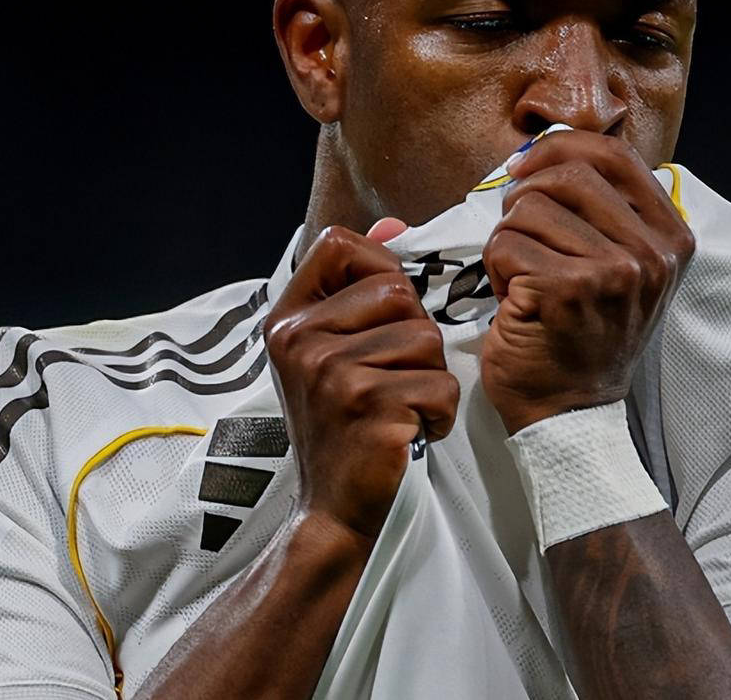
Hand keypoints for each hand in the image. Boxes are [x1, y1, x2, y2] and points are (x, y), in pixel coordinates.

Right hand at [266, 224, 459, 540]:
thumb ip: (361, 283)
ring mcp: (332, 373)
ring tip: (398, 410)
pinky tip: (409, 433)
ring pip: (426, 339)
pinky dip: (440, 413)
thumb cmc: (343, 426)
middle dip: (414, 336)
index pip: (338, 244)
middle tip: (391, 380)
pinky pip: (441, 384)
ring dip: (429, 379)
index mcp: (288, 319)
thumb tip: (394, 220)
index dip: (375, 266)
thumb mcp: (336, 349)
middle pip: (398, 291)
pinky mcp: (371, 406)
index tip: (379, 314)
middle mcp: (301, 340)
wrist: (335, 511)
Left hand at [480, 130, 694, 434]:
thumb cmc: (581, 332)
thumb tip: (542, 147)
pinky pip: (504, 244)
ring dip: (508, 241)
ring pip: (528, 208)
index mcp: (670, 237)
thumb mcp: (618, 265)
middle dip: (526, 199)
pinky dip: (494, 269)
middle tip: (521, 239)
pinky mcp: (566, 290)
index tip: (527, 171)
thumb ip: (600, 207)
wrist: (570, 413)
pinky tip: (513, 301)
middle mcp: (651, 253)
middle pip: (565, 173)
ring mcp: (612, 272)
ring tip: (522, 280)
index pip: (613, 153)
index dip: (558, 148)